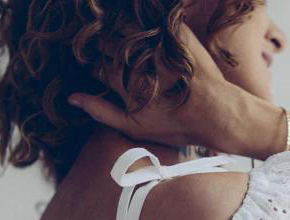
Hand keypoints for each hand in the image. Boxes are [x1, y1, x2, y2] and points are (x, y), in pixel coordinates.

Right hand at [68, 22, 241, 151]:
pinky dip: (143, 23)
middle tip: (116, 54)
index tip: (101, 68)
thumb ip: (101, 112)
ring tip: (128, 44)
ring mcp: (153, 44)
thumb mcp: (136, 128)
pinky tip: (146, 33)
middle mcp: (132, 58)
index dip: (95, 65)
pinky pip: (150, 20)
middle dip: (106, 45)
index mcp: (120, 81)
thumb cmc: (177, 126)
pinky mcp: (173, 32)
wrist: (218, 112)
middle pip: (106, 42)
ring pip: (124, 27)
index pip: (95, 64)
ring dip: (121, 31)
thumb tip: (71, 98)